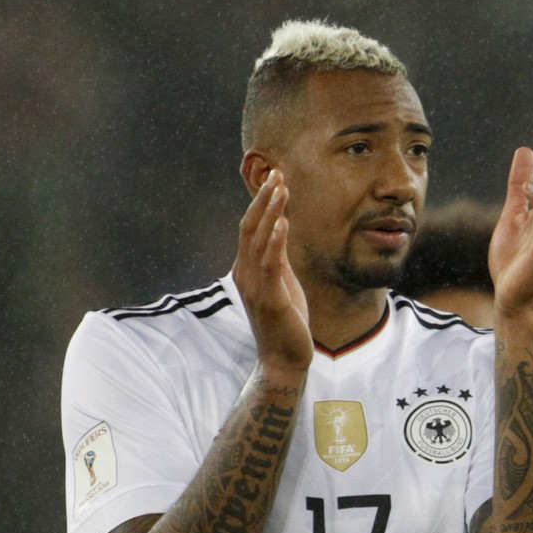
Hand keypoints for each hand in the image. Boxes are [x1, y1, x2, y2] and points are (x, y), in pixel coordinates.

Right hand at [232, 170, 311, 373]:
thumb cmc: (286, 321)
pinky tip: (283, 223)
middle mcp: (245, 273)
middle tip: (277, 173)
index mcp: (247, 268)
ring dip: (270, 212)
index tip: (276, 179)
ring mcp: (255, 285)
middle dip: (264, 199)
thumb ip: (278, 256)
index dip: (262, 202)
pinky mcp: (269, 298)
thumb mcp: (282, 282)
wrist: (284, 358)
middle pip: (250, 226)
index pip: (251, 227)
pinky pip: (270, 264)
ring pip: (258, 240)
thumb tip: (281, 227)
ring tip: (281, 188)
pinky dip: (275, 241)